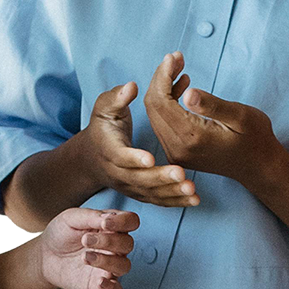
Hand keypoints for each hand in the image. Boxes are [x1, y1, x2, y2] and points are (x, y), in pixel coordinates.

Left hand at [38, 207, 138, 288]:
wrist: (44, 255)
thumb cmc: (61, 234)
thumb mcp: (71, 218)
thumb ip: (91, 216)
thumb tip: (109, 218)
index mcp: (111, 227)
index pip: (131, 221)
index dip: (123, 222)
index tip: (105, 223)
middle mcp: (114, 247)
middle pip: (127, 244)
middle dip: (108, 241)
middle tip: (85, 240)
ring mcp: (109, 267)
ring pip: (124, 266)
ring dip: (106, 261)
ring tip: (85, 257)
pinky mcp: (100, 284)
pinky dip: (111, 288)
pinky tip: (100, 282)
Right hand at [82, 79, 200, 206]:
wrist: (93, 158)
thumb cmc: (103, 127)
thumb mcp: (105, 108)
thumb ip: (117, 97)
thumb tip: (131, 86)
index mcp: (109, 150)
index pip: (120, 156)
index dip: (134, 158)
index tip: (150, 158)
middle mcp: (118, 173)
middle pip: (139, 179)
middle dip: (160, 178)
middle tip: (181, 174)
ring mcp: (130, 187)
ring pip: (151, 193)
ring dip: (172, 193)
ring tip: (192, 189)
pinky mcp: (141, 194)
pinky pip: (159, 201)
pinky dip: (177, 202)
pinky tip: (195, 200)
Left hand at [142, 52, 282, 186]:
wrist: (259, 167)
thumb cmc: (255, 138)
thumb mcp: (240, 116)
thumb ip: (213, 105)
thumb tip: (187, 93)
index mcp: (192, 137)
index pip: (161, 102)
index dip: (163, 75)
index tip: (174, 56)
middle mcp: (178, 148)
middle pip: (153, 107)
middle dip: (161, 78)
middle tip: (177, 57)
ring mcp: (176, 153)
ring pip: (155, 114)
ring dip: (163, 89)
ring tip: (180, 68)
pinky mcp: (177, 153)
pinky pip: (163, 123)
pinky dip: (168, 102)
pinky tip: (182, 88)